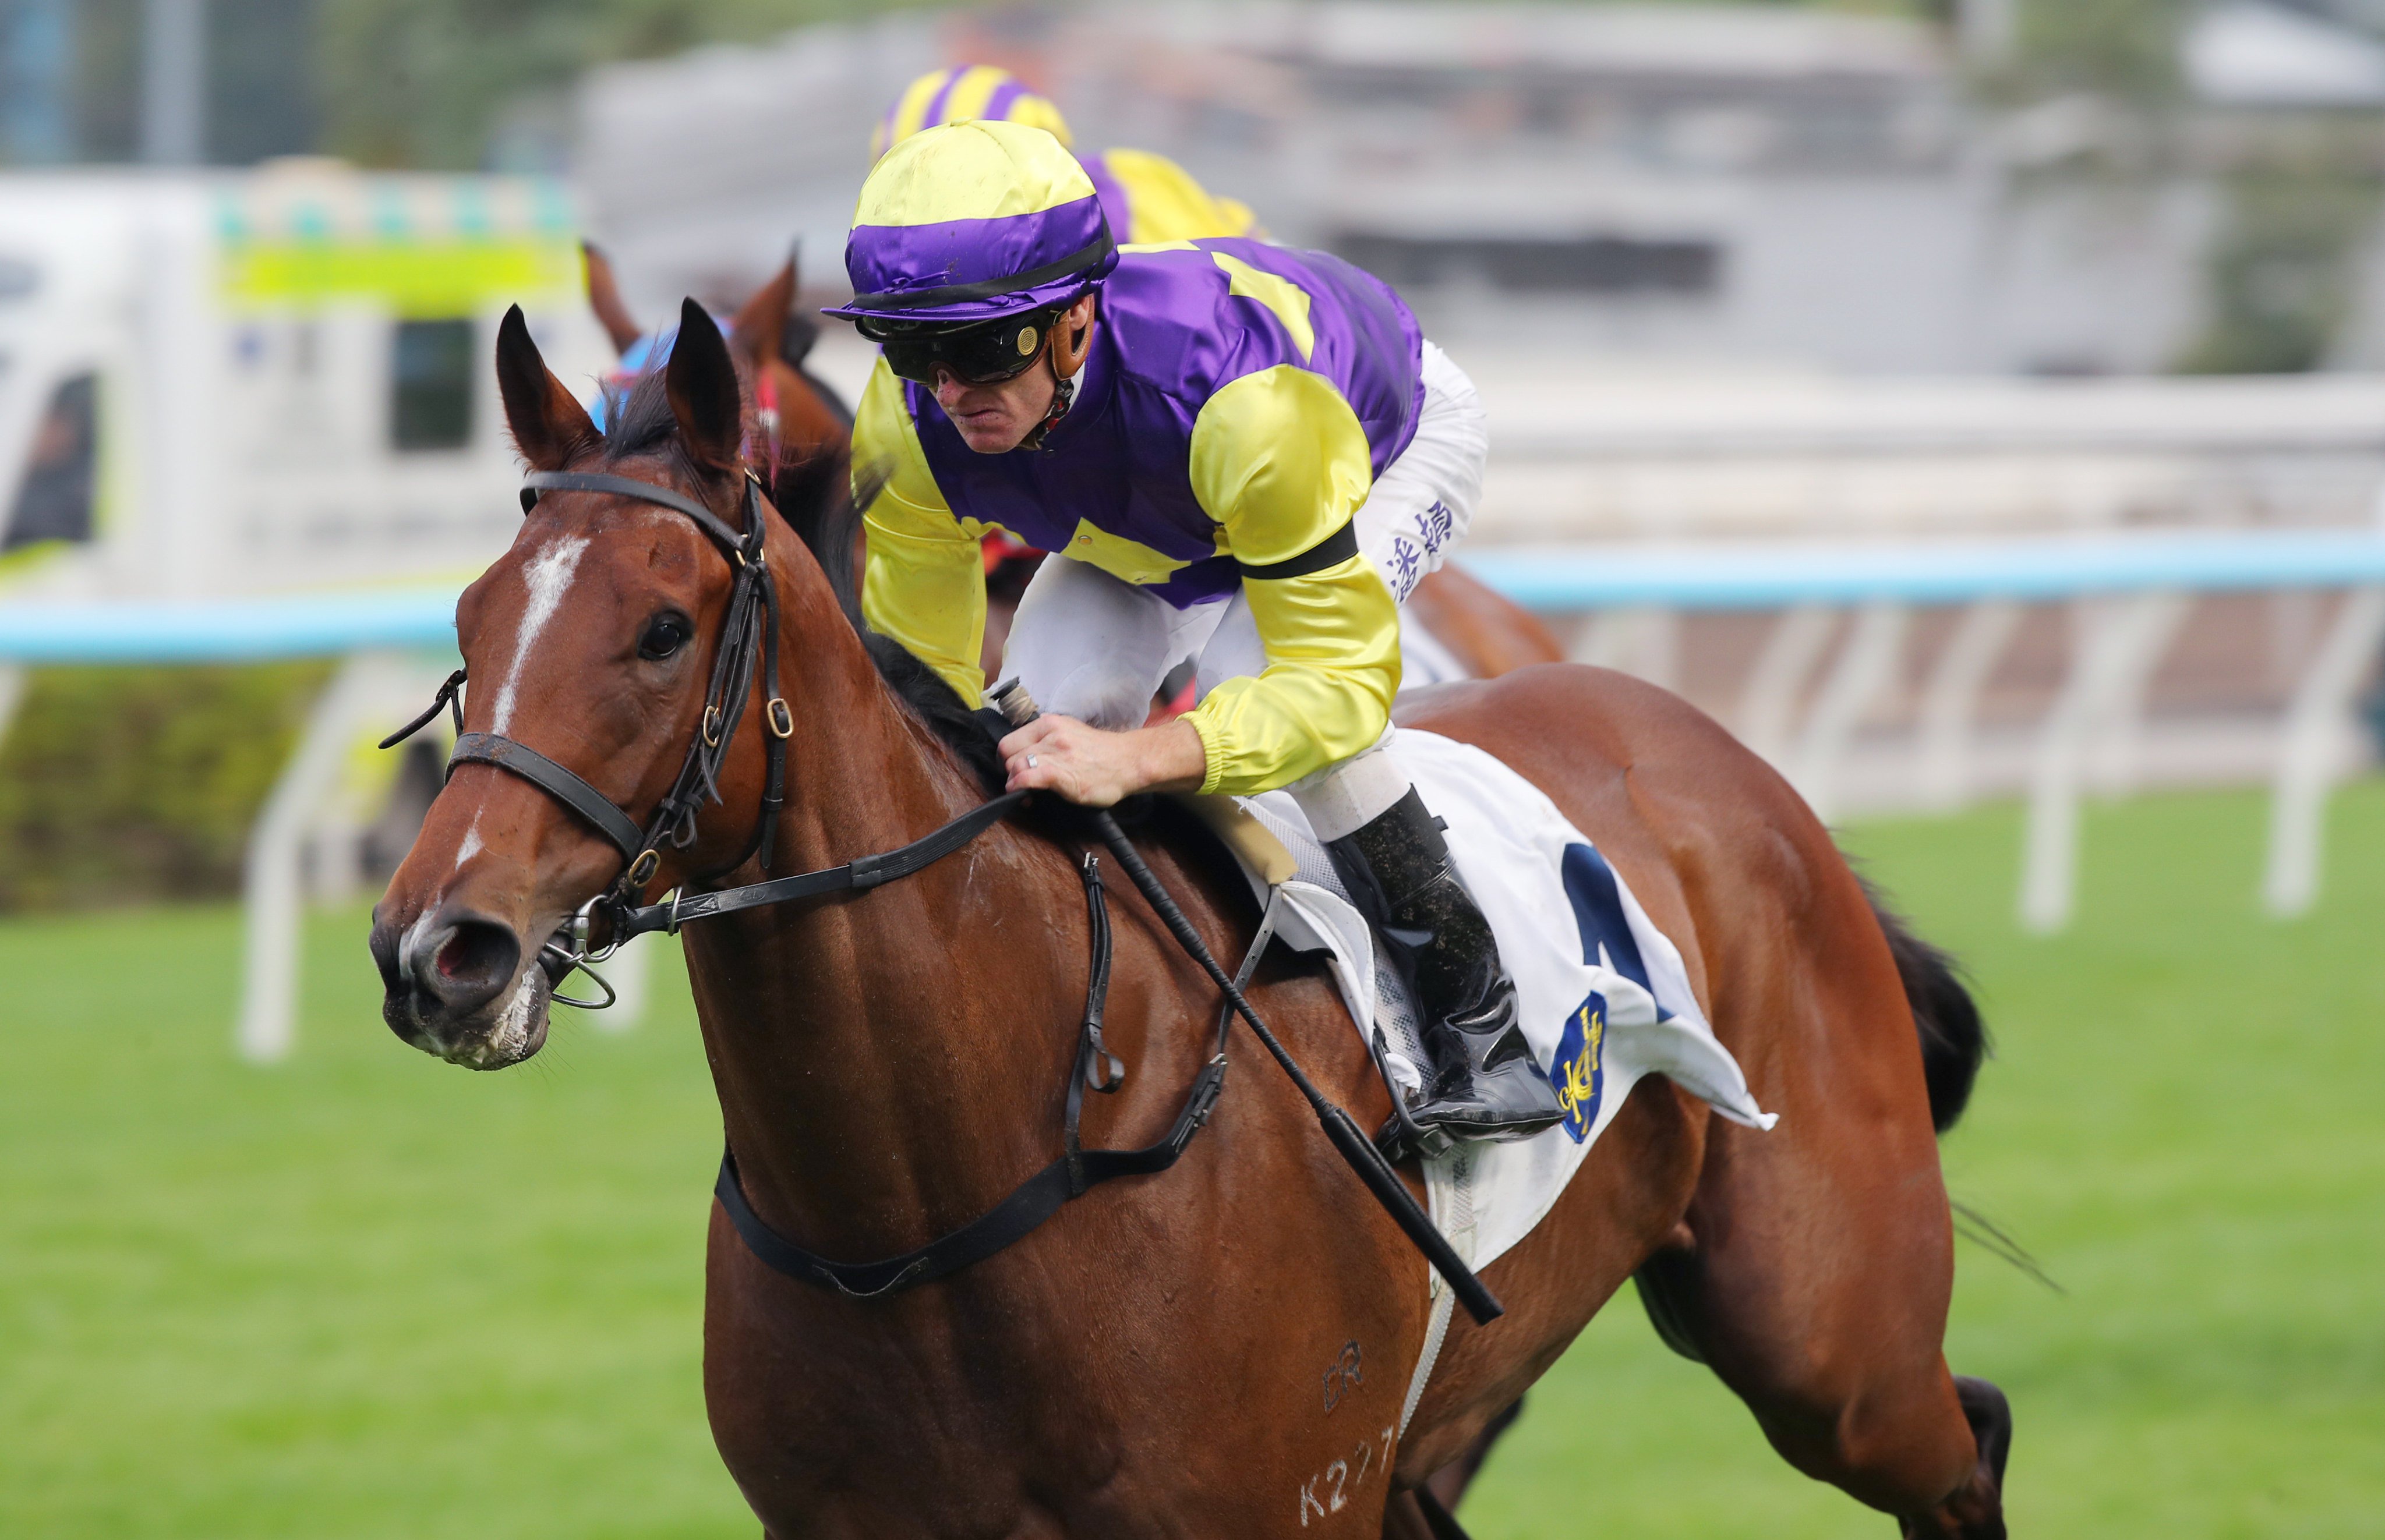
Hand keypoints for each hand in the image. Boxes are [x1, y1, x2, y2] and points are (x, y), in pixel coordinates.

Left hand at [1001, 716, 1206, 805]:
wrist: (1129, 762)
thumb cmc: (1102, 754)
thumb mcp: (1070, 734)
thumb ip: (1048, 738)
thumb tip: (1027, 753)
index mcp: (1050, 723)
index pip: (1011, 739)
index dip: (1009, 758)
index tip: (1017, 770)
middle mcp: (1050, 733)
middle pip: (1009, 753)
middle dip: (1011, 771)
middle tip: (1022, 784)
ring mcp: (1055, 752)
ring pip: (1015, 765)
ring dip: (1015, 782)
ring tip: (1026, 792)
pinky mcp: (1059, 772)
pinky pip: (1026, 778)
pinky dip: (1019, 788)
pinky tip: (1025, 796)